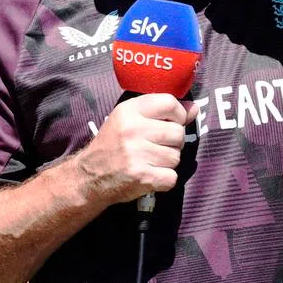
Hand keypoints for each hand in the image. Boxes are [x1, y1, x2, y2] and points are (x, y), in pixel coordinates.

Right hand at [77, 94, 198, 205]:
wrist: (89, 177)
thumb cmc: (113, 144)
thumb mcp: (130, 119)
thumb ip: (162, 111)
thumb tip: (194, 108)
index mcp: (129, 111)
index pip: (169, 103)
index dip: (178, 114)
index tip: (171, 123)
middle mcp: (132, 130)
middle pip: (178, 133)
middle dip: (173, 143)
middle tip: (156, 147)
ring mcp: (137, 154)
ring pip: (176, 156)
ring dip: (167, 162)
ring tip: (149, 161)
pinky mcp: (142, 177)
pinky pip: (172, 177)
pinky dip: (164, 179)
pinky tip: (150, 175)